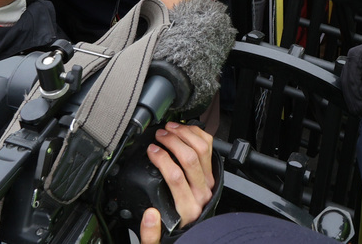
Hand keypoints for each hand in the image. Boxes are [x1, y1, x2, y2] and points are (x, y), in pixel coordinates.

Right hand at [142, 122, 214, 239]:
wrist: (197, 231)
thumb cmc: (178, 227)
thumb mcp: (161, 235)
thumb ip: (151, 233)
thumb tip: (149, 216)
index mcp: (187, 208)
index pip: (176, 176)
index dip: (162, 158)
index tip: (151, 150)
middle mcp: (201, 193)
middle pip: (190, 157)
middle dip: (172, 141)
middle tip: (159, 135)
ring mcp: (208, 181)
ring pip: (201, 149)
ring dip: (184, 134)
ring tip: (170, 129)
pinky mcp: (211, 173)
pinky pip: (208, 147)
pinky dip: (196, 134)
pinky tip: (184, 130)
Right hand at [341, 34, 361, 114]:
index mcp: (356, 55)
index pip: (352, 77)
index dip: (355, 93)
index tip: (360, 104)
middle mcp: (350, 58)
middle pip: (346, 81)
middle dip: (351, 97)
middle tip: (356, 110)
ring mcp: (350, 63)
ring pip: (345, 83)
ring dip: (350, 97)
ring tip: (355, 110)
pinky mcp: (353, 68)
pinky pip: (349, 82)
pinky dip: (351, 93)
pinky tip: (355, 102)